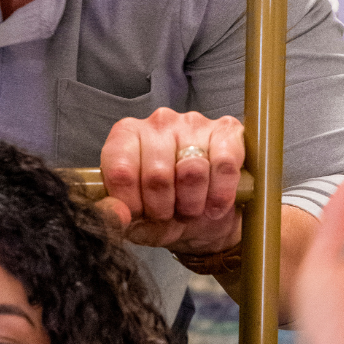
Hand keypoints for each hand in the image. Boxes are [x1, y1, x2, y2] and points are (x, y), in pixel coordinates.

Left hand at [97, 109, 244, 252]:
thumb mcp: (138, 221)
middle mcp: (159, 123)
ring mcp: (194, 123)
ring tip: (190, 208)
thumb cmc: (166, 209)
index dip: (131, 203)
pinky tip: (214, 206)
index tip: (139, 214)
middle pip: (157, 176)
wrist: (207, 217)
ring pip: (191, 171)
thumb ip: (117, 216)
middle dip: (164, 208)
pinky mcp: (228, 131)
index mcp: (127, 136)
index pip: (121, 171)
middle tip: (169, 214)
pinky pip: (224, 166)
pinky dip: (220, 194)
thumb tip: (115, 215)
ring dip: (192, 203)